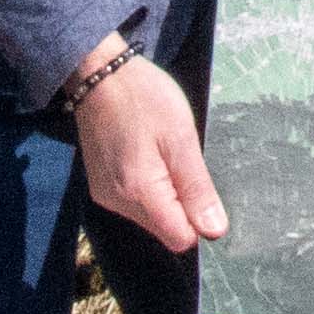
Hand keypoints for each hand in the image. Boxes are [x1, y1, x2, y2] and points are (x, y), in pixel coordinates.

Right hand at [74, 50, 231, 248]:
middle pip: (164, 229)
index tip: (199, 185)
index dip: (198, 219)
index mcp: (140, 193)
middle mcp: (117, 203)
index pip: (180, 239)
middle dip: (181, 205)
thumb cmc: (144, 98)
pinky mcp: (100, 186)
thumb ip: (197, 188)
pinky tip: (147, 155)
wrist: (98, 74)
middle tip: (180, 160)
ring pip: (150, 217)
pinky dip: (148, 187)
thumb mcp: (180, 137)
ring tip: (162, 152)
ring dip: (165, 195)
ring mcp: (105, 195)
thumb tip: (215, 231)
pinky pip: (134, 203)